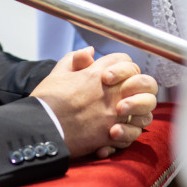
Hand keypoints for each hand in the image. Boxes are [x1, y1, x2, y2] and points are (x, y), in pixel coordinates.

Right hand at [31, 47, 157, 158]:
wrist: (41, 127)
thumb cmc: (47, 100)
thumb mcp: (58, 72)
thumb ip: (76, 59)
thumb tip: (90, 52)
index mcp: (97, 73)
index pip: (125, 61)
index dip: (122, 66)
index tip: (114, 75)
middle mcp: (110, 92)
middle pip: (144, 82)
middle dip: (139, 86)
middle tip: (127, 92)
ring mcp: (113, 114)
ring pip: (145, 109)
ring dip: (138, 110)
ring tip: (124, 113)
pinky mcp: (111, 134)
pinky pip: (133, 132)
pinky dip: (128, 132)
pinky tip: (116, 130)